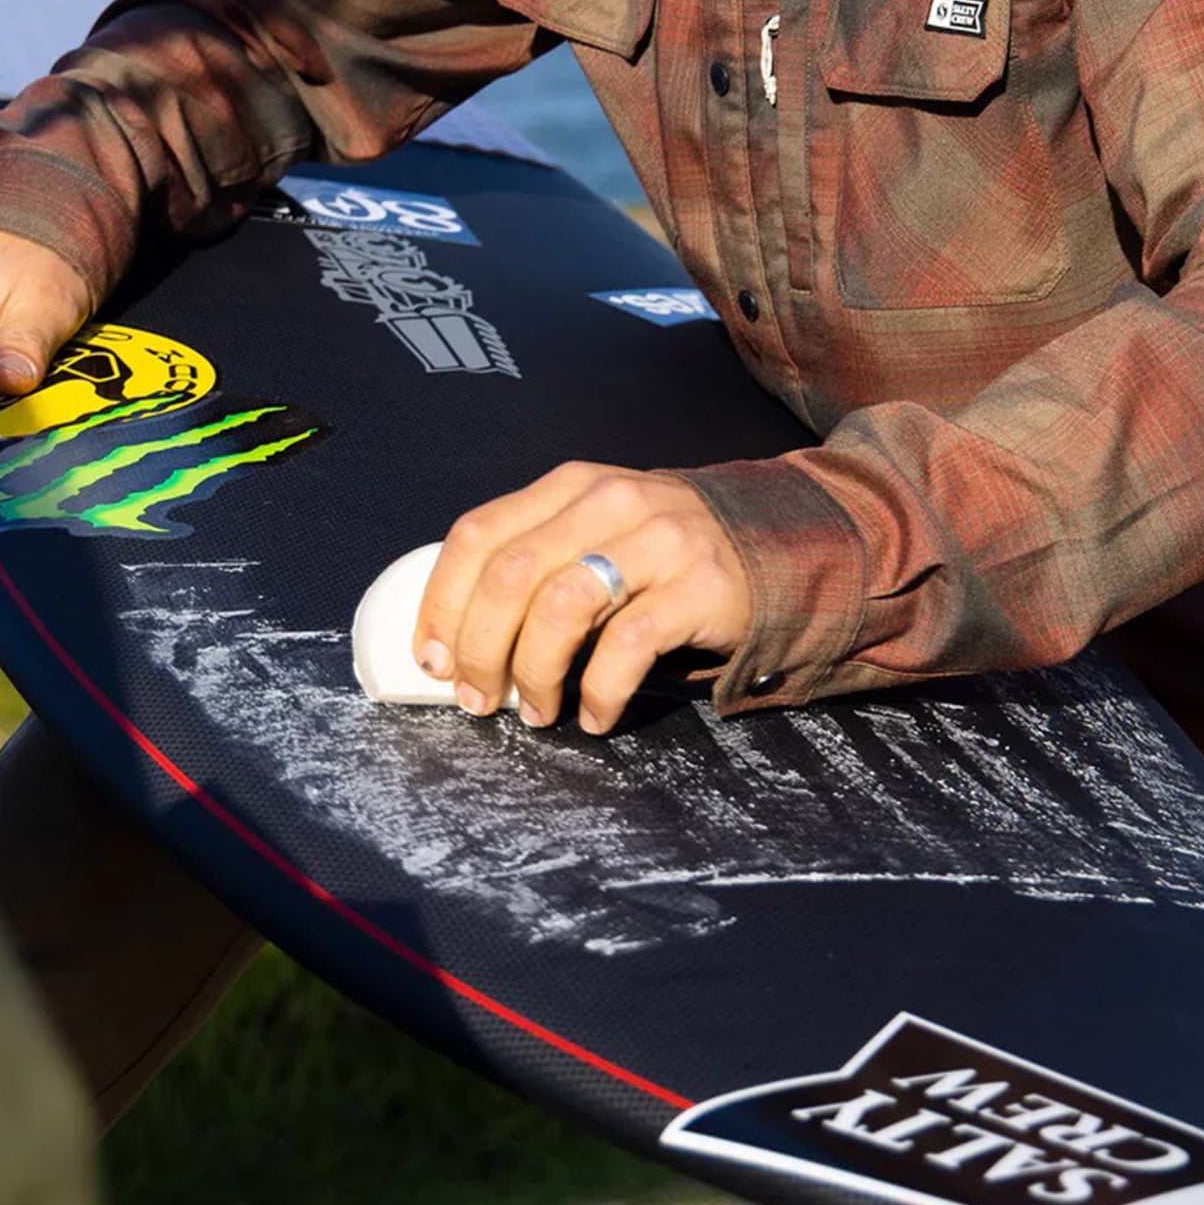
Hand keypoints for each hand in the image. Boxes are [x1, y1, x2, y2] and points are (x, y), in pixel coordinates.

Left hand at [413, 462, 753, 734]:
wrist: (772, 544)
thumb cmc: (661, 553)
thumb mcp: (596, 530)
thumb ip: (539, 557)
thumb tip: (458, 637)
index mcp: (570, 487)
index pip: (479, 534)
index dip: (442, 601)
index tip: (431, 658)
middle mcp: (610, 503)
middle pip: (511, 575)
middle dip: (480, 648)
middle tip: (478, 698)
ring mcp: (659, 540)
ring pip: (561, 607)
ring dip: (533, 674)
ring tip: (537, 713)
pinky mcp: (700, 586)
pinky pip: (627, 646)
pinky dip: (598, 693)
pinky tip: (595, 717)